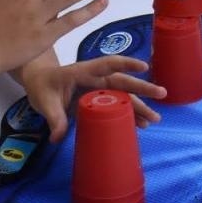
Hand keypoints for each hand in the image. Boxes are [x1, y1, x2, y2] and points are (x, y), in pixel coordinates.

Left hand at [21, 55, 165, 140]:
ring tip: (154, 119)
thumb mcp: (44, 101)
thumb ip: (54, 118)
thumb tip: (58, 137)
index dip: (126, 64)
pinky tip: (140, 125)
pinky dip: (128, 115)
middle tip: (162, 94)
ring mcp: (98, 90)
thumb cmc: (42, 85)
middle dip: (142, 88)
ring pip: (122, 96)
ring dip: (139, 106)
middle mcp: (95, 79)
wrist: (39, 83)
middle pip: (122, 82)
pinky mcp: (98, 101)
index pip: (107, 64)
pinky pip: (116, 106)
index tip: (144, 67)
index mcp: (83, 72)